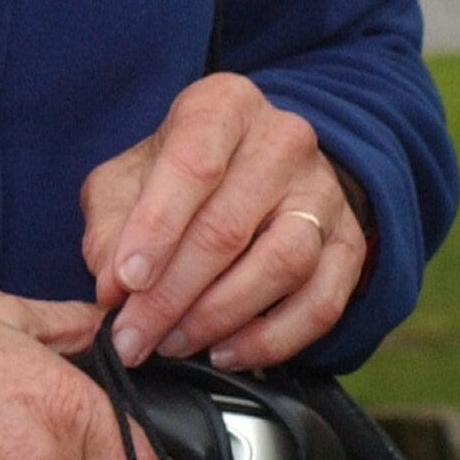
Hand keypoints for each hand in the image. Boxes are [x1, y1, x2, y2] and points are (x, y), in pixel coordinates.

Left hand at [79, 74, 364, 372]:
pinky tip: (226, 352)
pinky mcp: (349, 245)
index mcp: (223, 107)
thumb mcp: (129, 177)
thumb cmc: (180, 173)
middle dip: (172, 294)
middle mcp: (283, 142)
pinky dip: (271, 340)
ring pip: (282, 265)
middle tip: (134, 336)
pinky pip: (321, 303)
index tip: (124, 283)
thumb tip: (111, 284)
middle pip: (229, 227)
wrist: (256, 168)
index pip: (192, 166)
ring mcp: (325, 194)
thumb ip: (110, 223)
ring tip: (174, 343)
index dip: (155, 229)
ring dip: (220, 317)